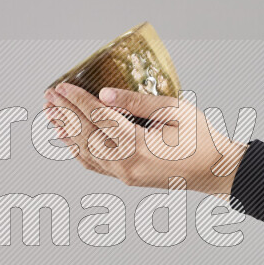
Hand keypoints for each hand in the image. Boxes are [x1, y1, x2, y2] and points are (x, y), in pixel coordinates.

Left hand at [42, 83, 246, 195]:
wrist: (214, 171)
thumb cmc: (201, 139)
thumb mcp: (174, 111)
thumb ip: (138, 102)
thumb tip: (105, 96)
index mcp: (138, 145)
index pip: (99, 118)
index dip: (78, 100)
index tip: (62, 86)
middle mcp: (126, 163)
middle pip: (86, 135)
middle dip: (65, 113)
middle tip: (49, 95)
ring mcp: (125, 174)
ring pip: (85, 152)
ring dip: (66, 131)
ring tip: (51, 113)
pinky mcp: (127, 178)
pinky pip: (95, 164)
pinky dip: (78, 150)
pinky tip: (68, 138)